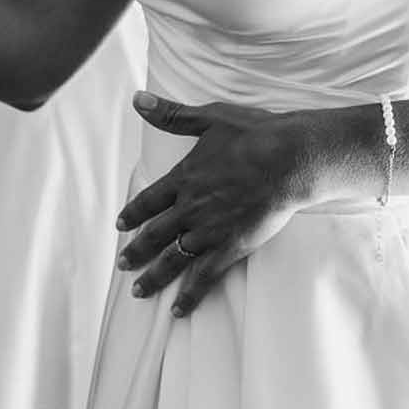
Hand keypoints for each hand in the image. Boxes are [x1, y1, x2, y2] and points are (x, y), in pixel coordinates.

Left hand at [115, 91, 311, 315]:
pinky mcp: (230, 247)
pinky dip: (190, 294)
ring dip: (154, 277)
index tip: (121, 225)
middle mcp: (190, 207)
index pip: (148, 200)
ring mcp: (208, 230)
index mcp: (184, 178)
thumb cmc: (254, 134)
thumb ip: (172, 115)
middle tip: (123, 265)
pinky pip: (204, 277)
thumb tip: (138, 99)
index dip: (133, 214)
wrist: (288, 159)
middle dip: (137, 251)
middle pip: (155, 234)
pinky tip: (179, 309)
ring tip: (140, 291)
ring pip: (173, 260)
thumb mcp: (209, 118)